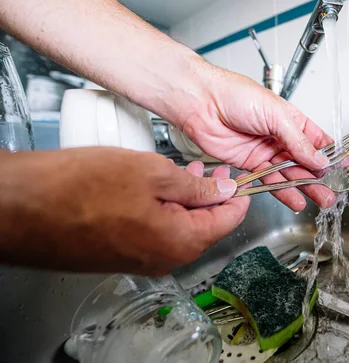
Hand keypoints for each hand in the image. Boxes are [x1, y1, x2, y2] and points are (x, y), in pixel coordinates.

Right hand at [0, 148, 249, 275]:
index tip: (240, 177)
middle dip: (211, 196)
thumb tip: (223, 189)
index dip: (239, 195)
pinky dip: (163, 211)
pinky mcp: (122, 256)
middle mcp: (165, 259)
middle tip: (210, 169)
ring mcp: (142, 260)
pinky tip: (153, 188)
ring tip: (180, 171)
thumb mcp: (152, 172)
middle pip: (205, 226)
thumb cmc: (78, 189)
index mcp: (181, 241)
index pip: (230, 220)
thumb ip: (195, 184)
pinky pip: (155, 233)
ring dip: (185, 201)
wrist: (24, 207)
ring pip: (180, 229)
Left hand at [171, 62, 337, 211]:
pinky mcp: (249, 164)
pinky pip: (270, 181)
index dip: (333, 155)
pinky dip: (282, 191)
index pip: (318, 140)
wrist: (200, 102)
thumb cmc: (234, 94)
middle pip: (305, 161)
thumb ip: (298, 141)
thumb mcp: (275, 114)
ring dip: (305, 187)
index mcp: (290, 119)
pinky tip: (295, 199)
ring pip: (290, 174)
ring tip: (320, 199)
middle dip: (320, 177)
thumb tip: (320, 159)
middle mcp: (279, 136)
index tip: (346, 169)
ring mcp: (265, 151)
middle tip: (334, 191)